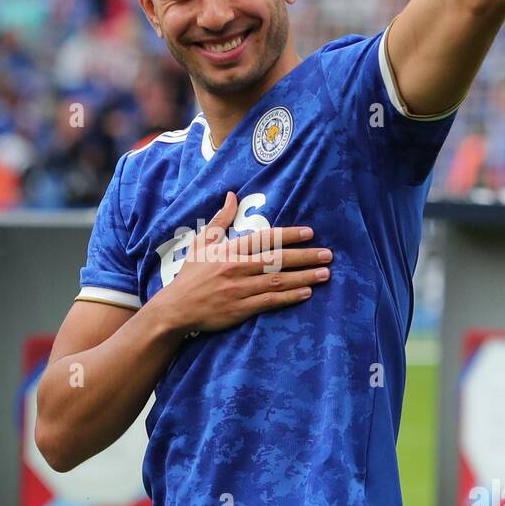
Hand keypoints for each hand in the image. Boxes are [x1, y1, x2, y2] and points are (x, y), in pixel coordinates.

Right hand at [154, 191, 332, 334]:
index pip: (264, 239)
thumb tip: (232, 195)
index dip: (288, 235)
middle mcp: (236, 268)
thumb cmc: (191, 274)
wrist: (176, 308)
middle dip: (305, 257)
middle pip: (276, 260)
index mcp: (229, 250)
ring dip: (303, 277)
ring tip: (324, 274)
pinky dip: (289, 298)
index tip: (310, 232)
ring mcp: (239, 290)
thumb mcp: (201, 242)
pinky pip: (269, 302)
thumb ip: (220, 220)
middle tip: (327, 255)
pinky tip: (306, 293)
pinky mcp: (240, 310)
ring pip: (277, 282)